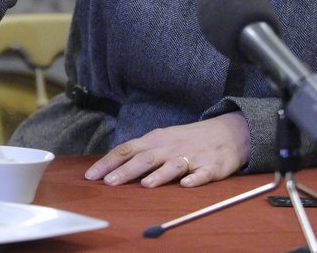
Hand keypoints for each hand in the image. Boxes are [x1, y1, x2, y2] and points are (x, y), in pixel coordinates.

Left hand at [83, 113, 250, 187]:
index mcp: (154, 141)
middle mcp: (169, 147)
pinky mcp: (211, 166)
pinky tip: (186, 184)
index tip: (91, 176)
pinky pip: (202, 173)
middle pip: (145, 158)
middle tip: (109, 182)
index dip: (108, 162)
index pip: (126, 149)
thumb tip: (112, 167)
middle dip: (126, 171)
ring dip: (159, 175)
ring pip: (172, 165)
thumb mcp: (160, 140)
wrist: (226, 132)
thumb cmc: (185, 139)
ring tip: (145, 185)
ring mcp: (190, 156)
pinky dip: (194, 179)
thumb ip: (139, 153)